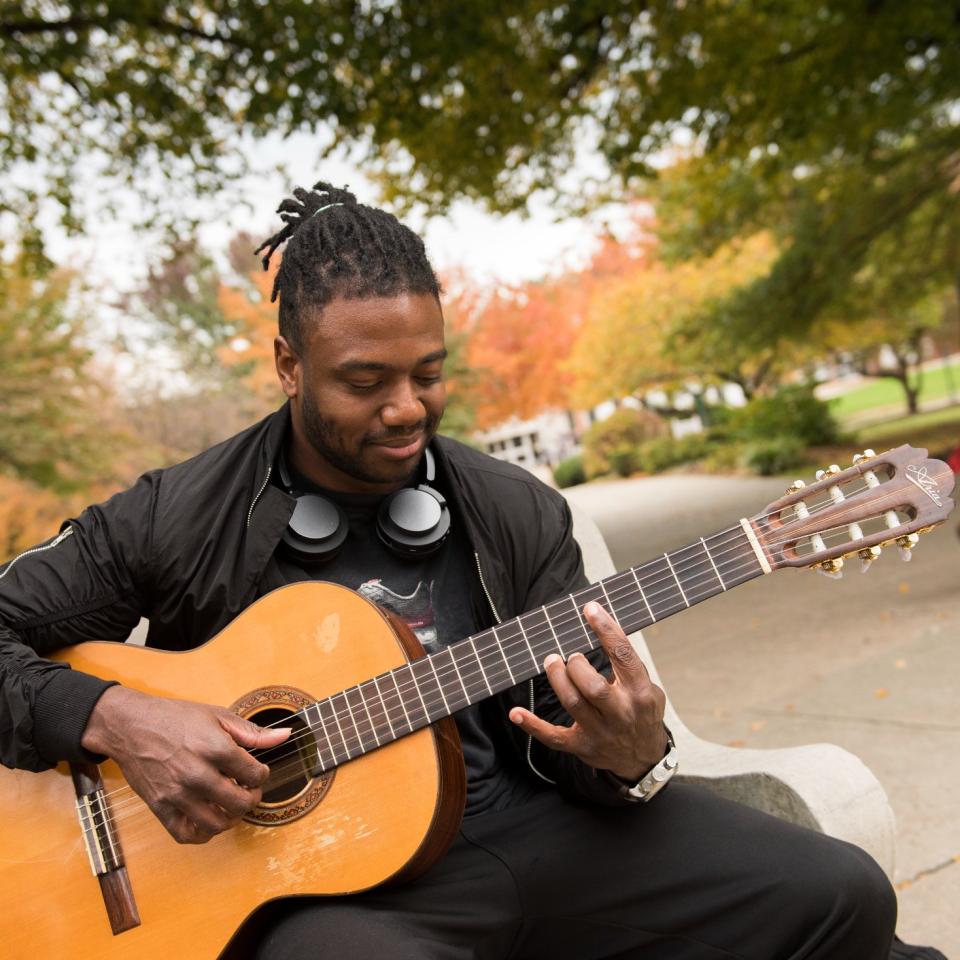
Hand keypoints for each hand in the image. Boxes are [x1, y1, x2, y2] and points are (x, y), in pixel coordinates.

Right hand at [81, 686, 290, 843]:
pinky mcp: (160, 808)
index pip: (255, 775)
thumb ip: (253, 732)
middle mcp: (197, 774)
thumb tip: (285, 736)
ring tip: (231, 804)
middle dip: (252, 797)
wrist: (131, 726)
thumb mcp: (218, 717)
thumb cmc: (175, 718)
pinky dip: (203, 833)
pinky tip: (209, 817)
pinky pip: (187, 835)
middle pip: (241, 803)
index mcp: (215, 748)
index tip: (257, 771)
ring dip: (232, 818)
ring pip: (218, 824)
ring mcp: (178, 794)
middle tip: (249, 790)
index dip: (262, 774)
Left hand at [509, 601, 667, 780]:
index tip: (590, 609)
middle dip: (576, 665)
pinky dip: (532, 725)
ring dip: (557, 678)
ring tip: (552, 662)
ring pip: (572, 703)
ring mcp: (600, 732)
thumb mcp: (647, 688)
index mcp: (640, 692)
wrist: (643, 759)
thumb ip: (626, 665)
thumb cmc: (640, 713)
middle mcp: (621, 713)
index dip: (606, 629)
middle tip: (570, 656)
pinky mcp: (581, 746)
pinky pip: (553, 737)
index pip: (623, 655)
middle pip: (593, 686)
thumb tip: (601, 628)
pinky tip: (515, 712)